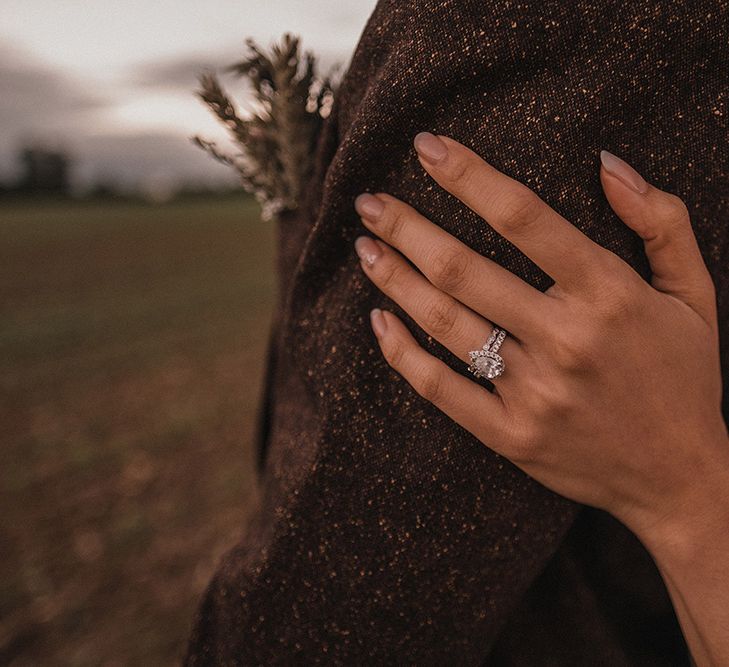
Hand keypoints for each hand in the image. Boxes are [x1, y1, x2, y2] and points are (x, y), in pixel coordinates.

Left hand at [353, 132, 728, 542]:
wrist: (681, 478)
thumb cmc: (685, 378)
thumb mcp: (693, 293)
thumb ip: (661, 221)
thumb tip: (606, 161)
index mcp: (608, 294)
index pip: (522, 217)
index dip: (467, 176)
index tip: (425, 148)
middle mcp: (565, 339)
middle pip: (464, 269)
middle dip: (407, 227)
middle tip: (369, 201)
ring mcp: (534, 393)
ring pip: (445, 324)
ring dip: (395, 280)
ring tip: (365, 248)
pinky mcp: (511, 435)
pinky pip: (442, 389)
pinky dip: (403, 354)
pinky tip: (378, 321)